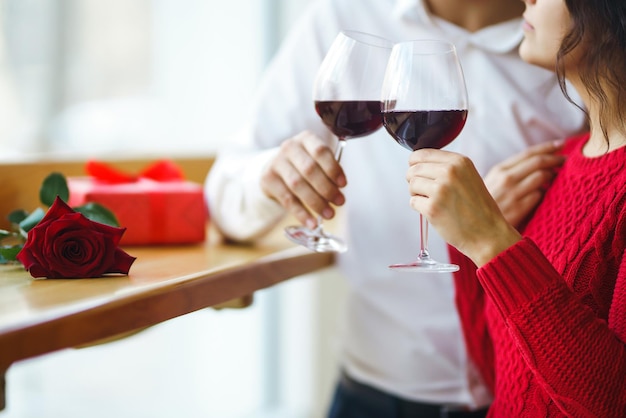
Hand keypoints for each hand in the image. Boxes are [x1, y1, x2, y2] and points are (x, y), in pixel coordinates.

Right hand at [260, 131, 345, 228]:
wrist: (275, 170)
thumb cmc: (303, 166)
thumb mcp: (317, 161)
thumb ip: (328, 170)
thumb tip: (339, 190)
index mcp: (306, 139)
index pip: (320, 151)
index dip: (333, 169)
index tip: (343, 185)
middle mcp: (289, 147)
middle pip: (309, 169)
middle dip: (327, 188)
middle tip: (339, 202)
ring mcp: (276, 162)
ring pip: (298, 185)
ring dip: (316, 202)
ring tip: (329, 214)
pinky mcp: (268, 178)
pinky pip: (287, 199)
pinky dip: (301, 213)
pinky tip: (312, 222)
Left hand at [407, 149, 520, 266]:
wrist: (488, 233)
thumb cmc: (476, 208)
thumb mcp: (468, 177)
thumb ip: (446, 167)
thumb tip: (417, 163)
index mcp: (459, 161)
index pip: (421, 153)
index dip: (415, 164)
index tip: (419, 173)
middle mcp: (449, 172)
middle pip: (413, 169)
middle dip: (414, 180)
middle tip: (426, 191)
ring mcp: (440, 190)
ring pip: (411, 185)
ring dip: (416, 194)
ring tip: (432, 201)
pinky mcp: (432, 208)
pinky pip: (413, 202)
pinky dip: (420, 208)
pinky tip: (435, 212)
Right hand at [485, 140, 564, 227]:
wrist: (475, 226)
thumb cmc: (484, 203)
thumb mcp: (491, 182)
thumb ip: (510, 172)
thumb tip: (536, 163)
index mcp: (499, 170)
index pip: (528, 153)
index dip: (547, 147)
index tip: (561, 144)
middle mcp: (506, 179)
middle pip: (538, 162)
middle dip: (556, 158)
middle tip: (566, 160)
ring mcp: (512, 194)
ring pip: (542, 177)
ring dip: (553, 176)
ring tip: (557, 177)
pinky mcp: (518, 209)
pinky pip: (539, 196)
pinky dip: (543, 193)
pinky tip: (543, 195)